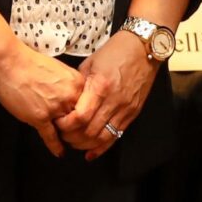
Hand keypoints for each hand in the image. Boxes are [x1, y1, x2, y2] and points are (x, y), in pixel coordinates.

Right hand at [0, 43, 86, 156]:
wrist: (9, 62)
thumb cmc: (29, 61)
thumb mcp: (58, 68)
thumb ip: (68, 83)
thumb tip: (71, 93)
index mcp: (76, 83)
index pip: (90, 105)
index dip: (89, 116)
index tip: (88, 122)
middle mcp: (69, 97)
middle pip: (82, 121)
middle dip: (81, 130)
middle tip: (81, 138)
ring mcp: (55, 108)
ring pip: (68, 130)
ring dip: (69, 138)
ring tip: (70, 144)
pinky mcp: (39, 117)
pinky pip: (51, 136)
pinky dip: (55, 146)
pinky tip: (59, 152)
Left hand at [59, 31, 159, 158]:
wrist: (143, 48)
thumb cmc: (115, 52)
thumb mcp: (90, 64)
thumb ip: (78, 85)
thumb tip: (65, 101)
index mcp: (100, 87)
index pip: (80, 117)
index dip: (65, 125)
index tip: (57, 123)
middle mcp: (114, 101)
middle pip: (89, 131)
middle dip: (71, 137)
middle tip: (61, 135)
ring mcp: (125, 109)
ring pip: (103, 138)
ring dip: (85, 145)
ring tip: (74, 143)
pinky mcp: (133, 113)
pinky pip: (116, 135)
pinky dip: (102, 147)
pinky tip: (91, 153)